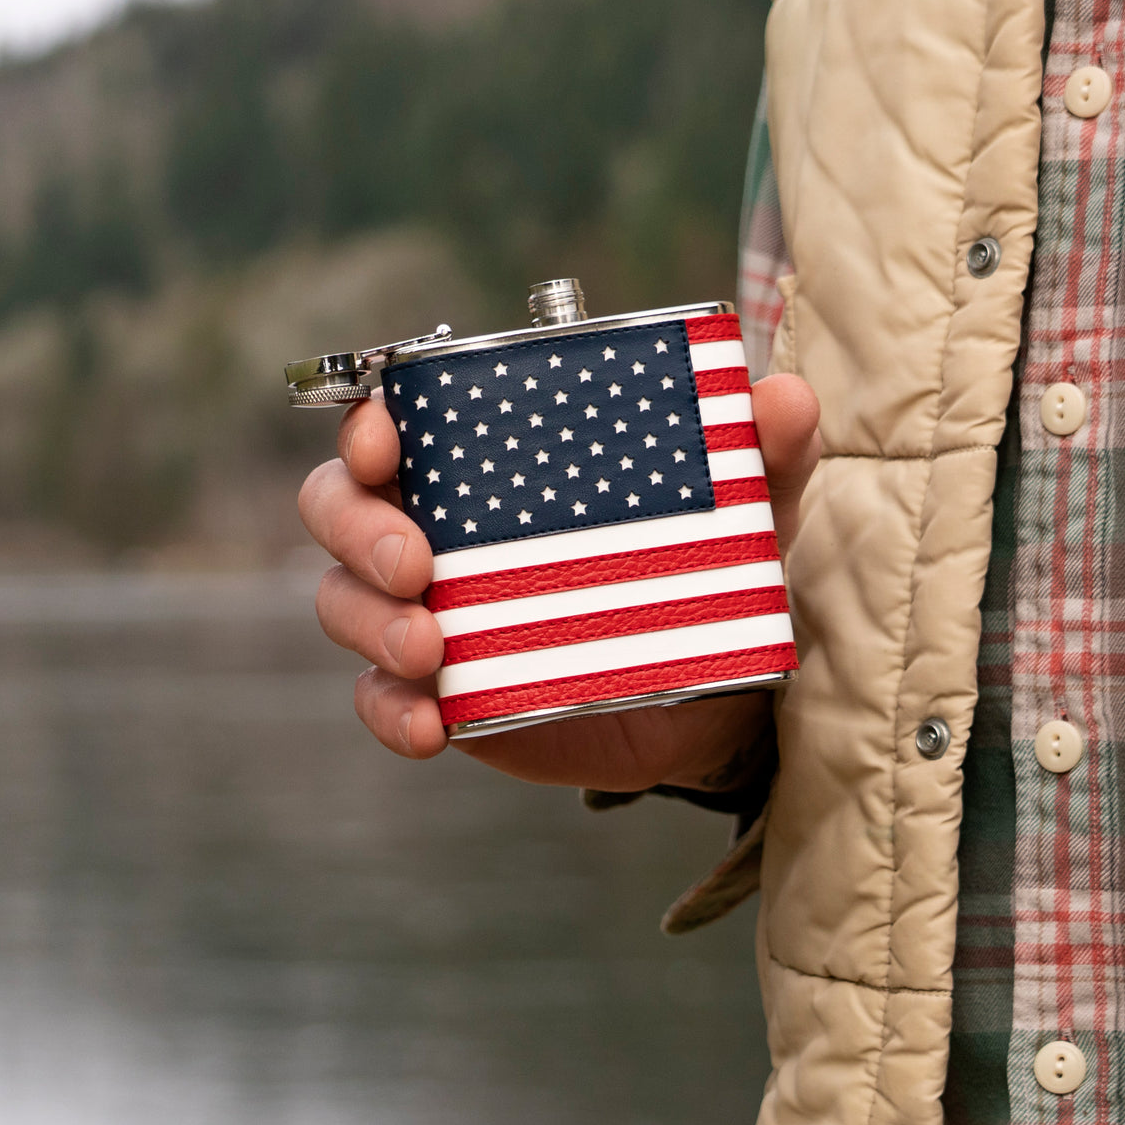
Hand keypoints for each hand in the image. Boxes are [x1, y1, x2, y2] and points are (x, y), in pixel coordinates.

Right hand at [298, 372, 819, 792]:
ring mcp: (433, 612)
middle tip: (413, 561)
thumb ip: (761, 454)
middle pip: (339, 508)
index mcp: (492, 466)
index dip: (369, 423)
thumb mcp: (741, 511)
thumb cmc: (707, 573)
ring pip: (344, 601)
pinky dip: (389, 711)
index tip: (385, 440)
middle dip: (358, 527)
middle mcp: (443, 529)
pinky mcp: (444, 691)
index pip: (396, 423)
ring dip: (369, 620)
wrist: (715, 695)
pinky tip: (430, 727)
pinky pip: (380, 699)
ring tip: (432, 647)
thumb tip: (786, 397)